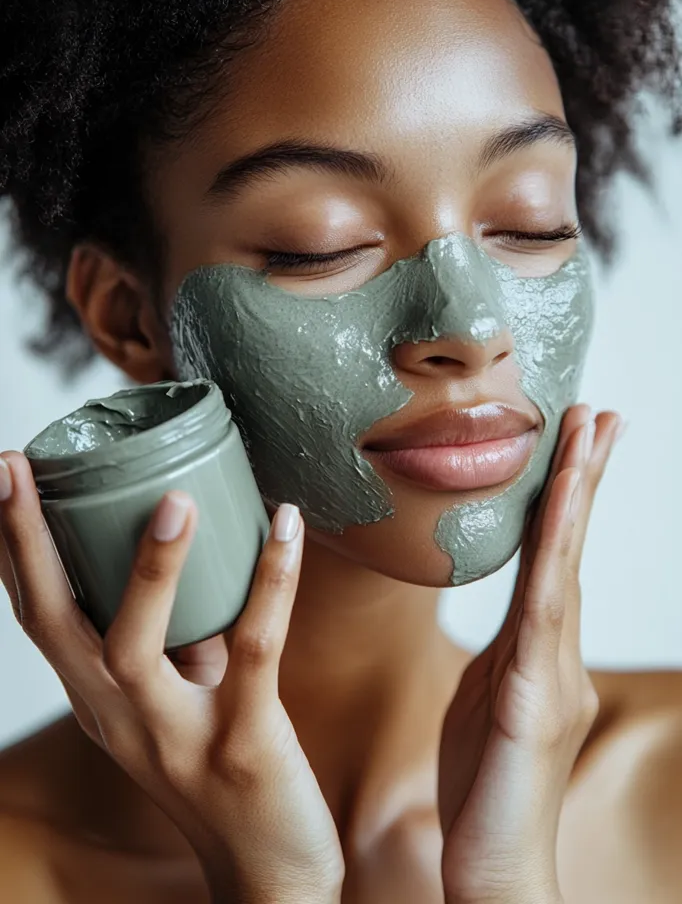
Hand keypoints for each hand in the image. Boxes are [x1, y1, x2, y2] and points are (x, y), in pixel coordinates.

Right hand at [0, 453, 343, 903]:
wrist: (267, 868)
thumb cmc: (216, 765)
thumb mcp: (174, 698)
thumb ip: (172, 634)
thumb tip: (188, 545)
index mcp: (95, 699)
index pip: (36, 615)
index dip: (12, 547)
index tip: (5, 477)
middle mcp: (116, 717)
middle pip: (54, 623)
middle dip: (26, 542)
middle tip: (13, 467)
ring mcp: (173, 735)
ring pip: (137, 646)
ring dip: (152, 569)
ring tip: (172, 497)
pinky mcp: (242, 742)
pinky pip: (253, 651)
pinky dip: (271, 583)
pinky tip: (287, 525)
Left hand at [438, 405, 622, 903]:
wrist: (496, 869)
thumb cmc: (488, 789)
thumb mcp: (489, 702)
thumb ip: (504, 656)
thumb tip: (507, 623)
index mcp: (536, 652)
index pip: (550, 560)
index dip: (564, 499)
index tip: (575, 441)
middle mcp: (555, 655)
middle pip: (569, 550)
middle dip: (584, 478)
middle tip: (597, 413)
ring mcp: (553, 676)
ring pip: (564, 569)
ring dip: (575, 497)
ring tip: (588, 435)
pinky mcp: (535, 702)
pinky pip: (543, 615)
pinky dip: (553, 557)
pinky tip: (558, 512)